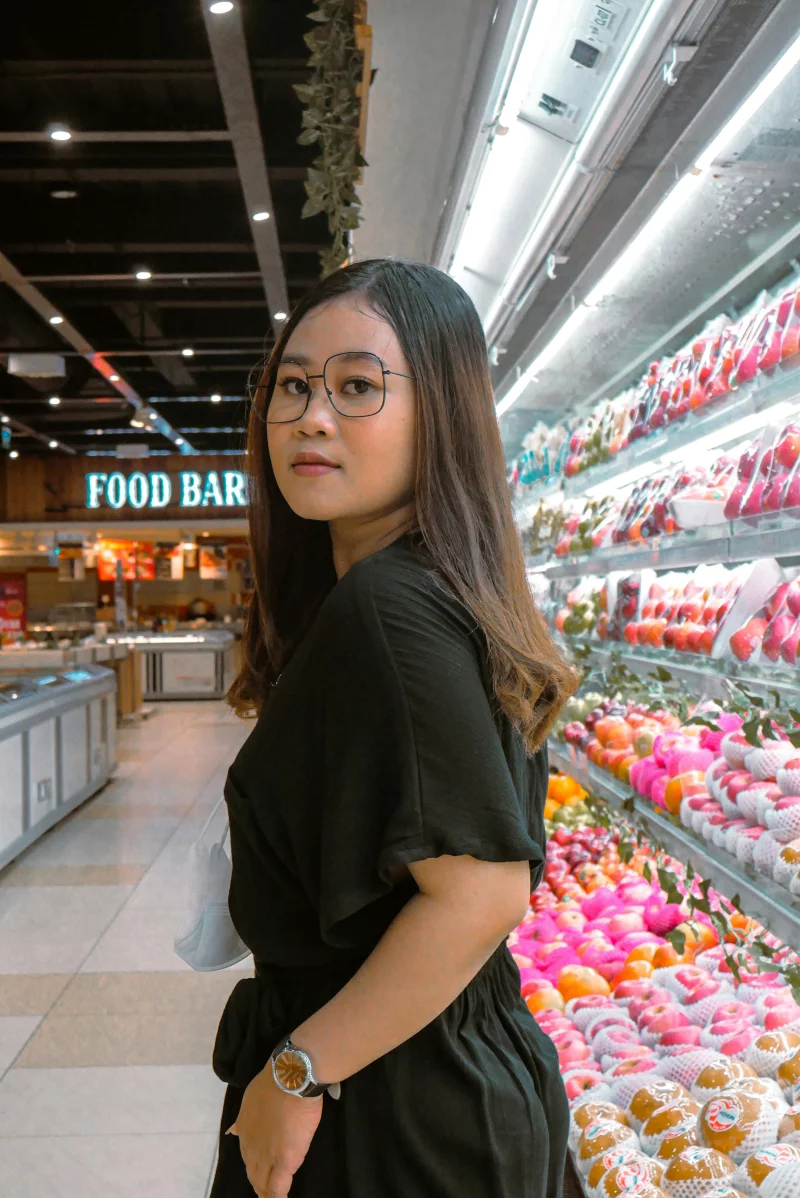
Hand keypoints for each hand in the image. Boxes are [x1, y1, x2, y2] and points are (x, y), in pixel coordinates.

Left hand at [227, 1066, 322, 1196]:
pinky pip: (278, 1188)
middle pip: (254, 1174)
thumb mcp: (251, 1099)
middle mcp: (252, 1148)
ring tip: (269, 1197)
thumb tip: (233, 1131)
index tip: (260, 1171)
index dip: (254, 1166)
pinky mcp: (284, 1161)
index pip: (249, 1157)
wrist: (288, 1079)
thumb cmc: (274, 1084)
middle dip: (258, 1184)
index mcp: (245, 1132)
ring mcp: (267, 1156)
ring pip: (264, 1184)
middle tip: (264, 1191)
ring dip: (266, 1192)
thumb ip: (244, 1119)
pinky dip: (277, 1197)